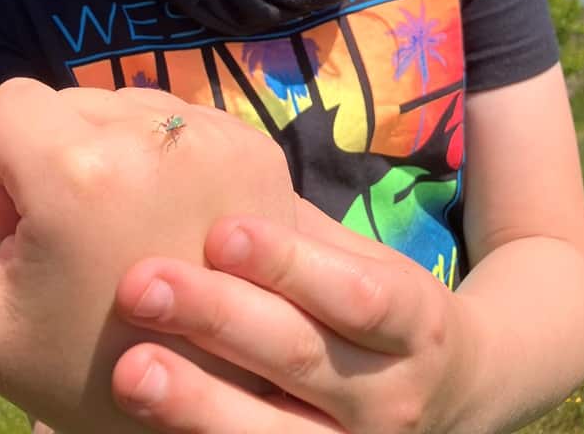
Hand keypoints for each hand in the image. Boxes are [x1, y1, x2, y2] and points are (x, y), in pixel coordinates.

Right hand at [0, 79, 295, 433]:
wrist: (215, 402)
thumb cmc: (83, 365)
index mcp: (80, 169)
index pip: (8, 105)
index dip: (7, 174)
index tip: (38, 238)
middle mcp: (157, 133)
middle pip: (69, 103)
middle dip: (58, 161)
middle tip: (86, 245)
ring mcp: (217, 134)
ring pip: (125, 105)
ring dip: (115, 156)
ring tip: (134, 235)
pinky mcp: (259, 144)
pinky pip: (183, 118)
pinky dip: (168, 157)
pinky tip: (178, 222)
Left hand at [111, 201, 480, 433]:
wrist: (453, 398)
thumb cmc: (386, 309)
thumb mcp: (371, 264)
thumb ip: (303, 236)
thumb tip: (207, 175)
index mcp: (415, 322)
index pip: (354, 293)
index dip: (288, 263)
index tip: (219, 231)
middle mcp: (391, 395)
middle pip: (301, 356)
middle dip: (218, 319)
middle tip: (140, 285)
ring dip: (196, 401)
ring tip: (129, 370)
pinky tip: (146, 422)